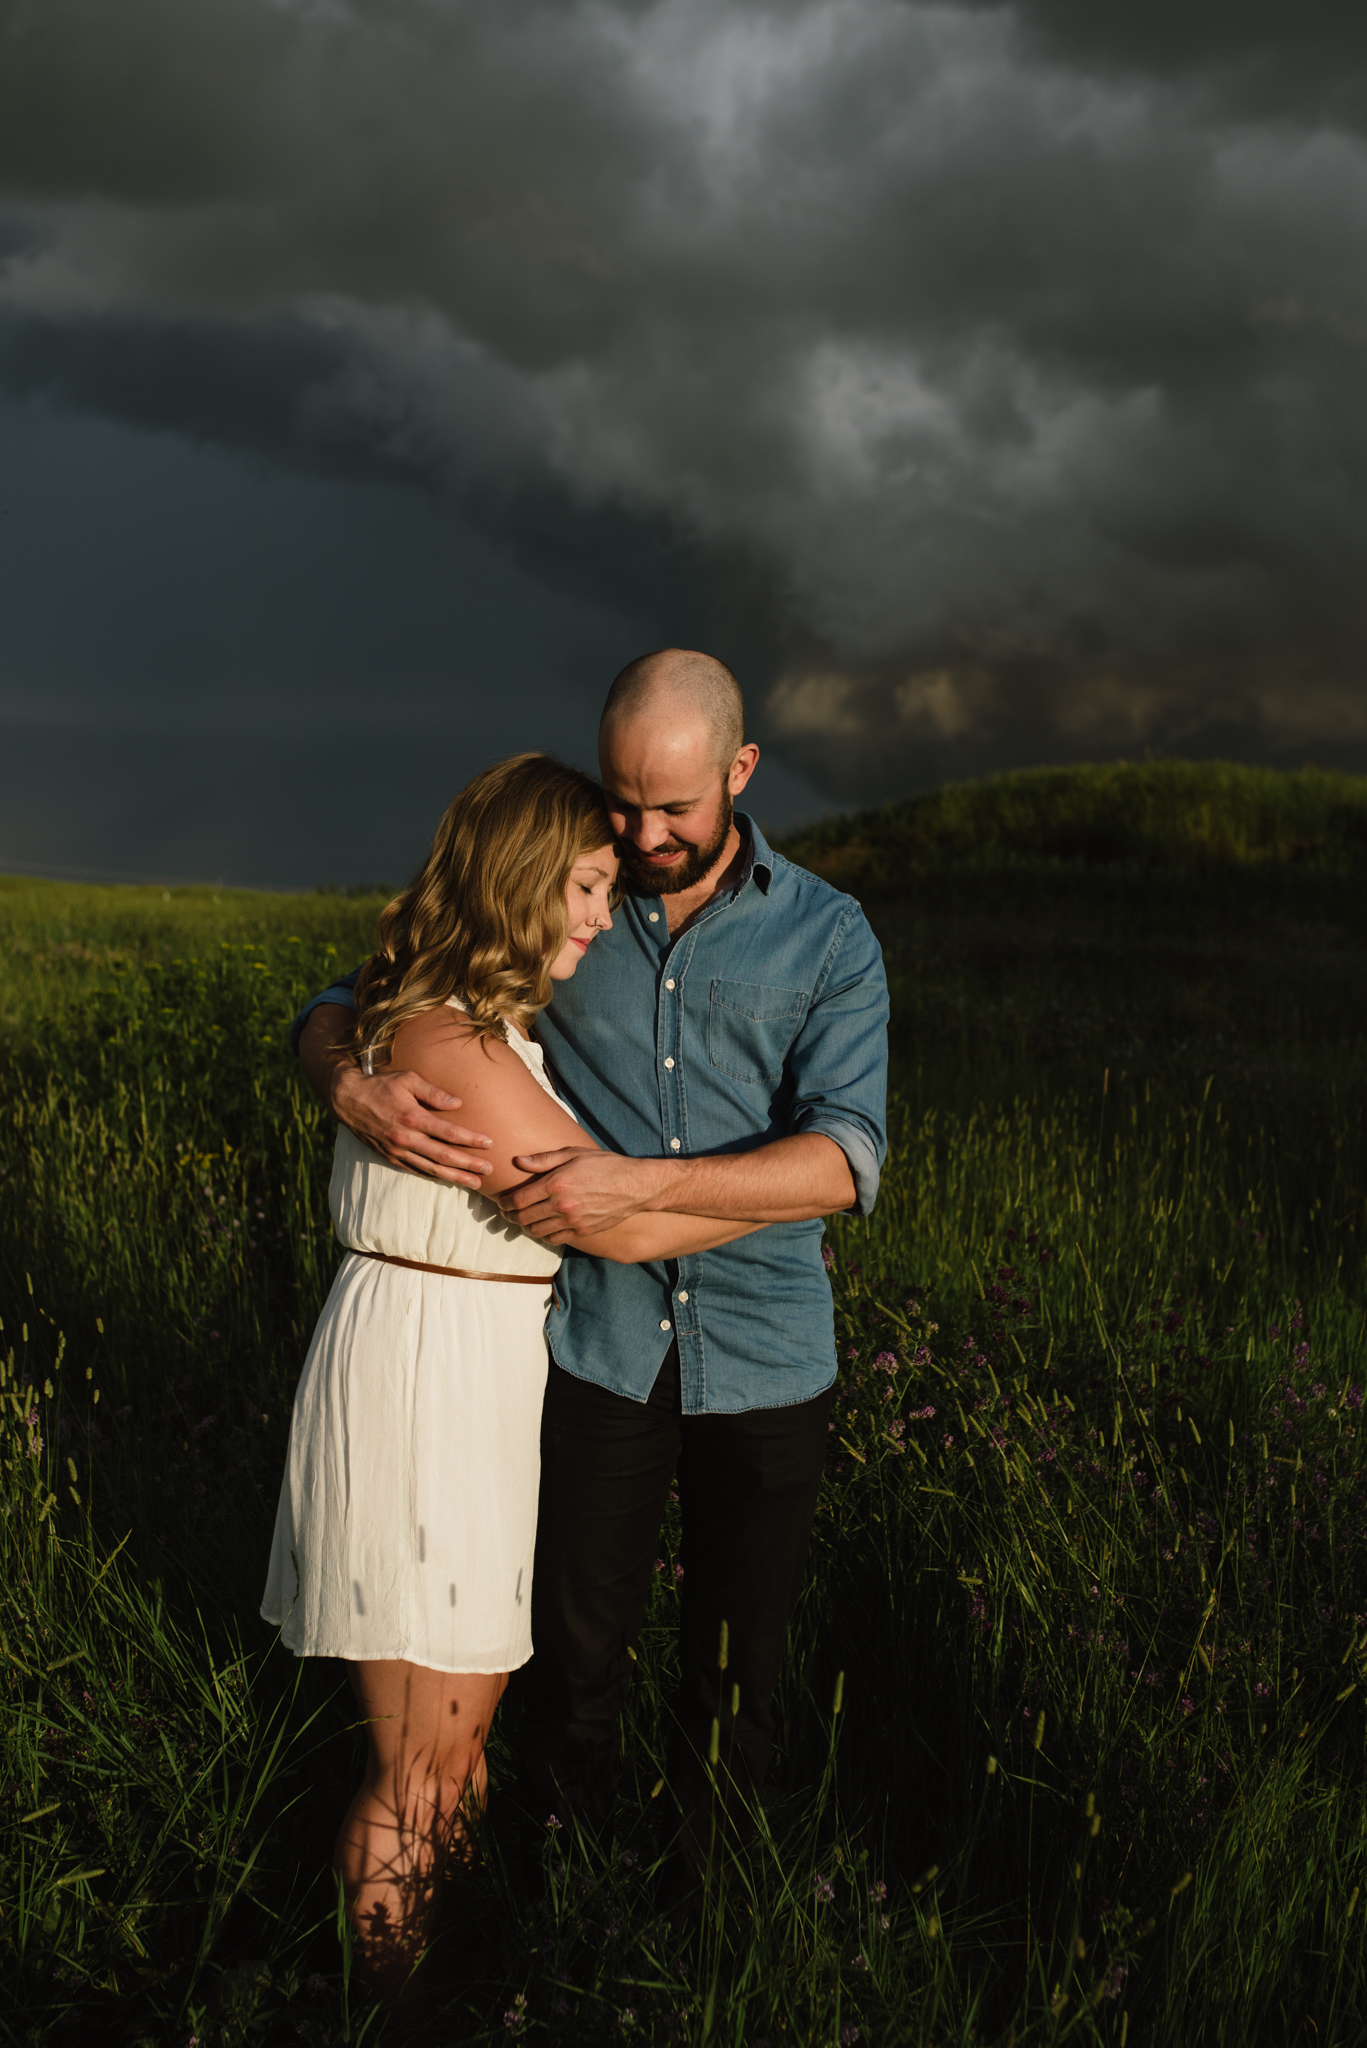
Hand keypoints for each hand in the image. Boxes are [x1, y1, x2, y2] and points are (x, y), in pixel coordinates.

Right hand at [330, 1063, 493, 1186]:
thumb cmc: (380, 1085)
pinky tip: (448, 1179)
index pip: (449, 1133)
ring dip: (455, 1176)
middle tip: (490, 1169)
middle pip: (444, 1156)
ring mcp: (397, 1151)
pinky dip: (433, 1176)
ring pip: (431, 1168)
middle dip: (469, 1164)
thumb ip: (433, 1092)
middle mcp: (406, 1138)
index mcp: (413, 1118)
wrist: (347, 1100)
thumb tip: (458, 1103)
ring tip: (476, 1183)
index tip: (489, 1143)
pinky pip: (416, 1170)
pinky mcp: (390, 1157)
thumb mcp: (408, 1079)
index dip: (471, 1139)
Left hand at [500, 1149, 667, 1241]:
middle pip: (524, 1218)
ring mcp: (572, 1221)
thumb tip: (518, 1161)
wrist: (635, 1186)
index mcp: (556, 1183)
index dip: (506, 1202)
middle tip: (507, 1213)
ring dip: (526, 1227)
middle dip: (511, 1216)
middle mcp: (562, 1205)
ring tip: (523, 1220)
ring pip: (537, 1231)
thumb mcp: (574, 1153)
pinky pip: (554, 1239)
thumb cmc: (605, 1165)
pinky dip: (544, 1235)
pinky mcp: (582, 1231)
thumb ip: (544, 1159)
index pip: (520, 1199)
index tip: (502, 1202)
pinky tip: (543, 1227)